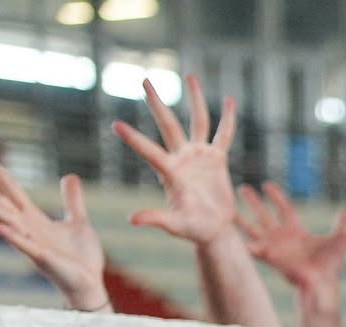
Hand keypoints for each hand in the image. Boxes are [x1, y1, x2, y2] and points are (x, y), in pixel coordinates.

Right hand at [0, 164, 106, 310]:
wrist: (90, 286)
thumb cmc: (82, 259)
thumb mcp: (79, 222)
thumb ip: (72, 201)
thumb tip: (70, 176)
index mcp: (35, 219)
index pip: (12, 190)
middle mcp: (29, 229)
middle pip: (1, 203)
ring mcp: (33, 244)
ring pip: (7, 222)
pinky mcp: (43, 259)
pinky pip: (24, 246)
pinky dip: (12, 237)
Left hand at [113, 73, 237, 244]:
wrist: (213, 230)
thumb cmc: (193, 230)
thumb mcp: (175, 226)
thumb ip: (155, 218)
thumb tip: (131, 220)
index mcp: (170, 173)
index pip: (149, 152)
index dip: (134, 139)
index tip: (115, 125)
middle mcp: (182, 158)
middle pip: (168, 124)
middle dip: (156, 103)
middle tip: (144, 80)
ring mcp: (199, 156)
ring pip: (197, 121)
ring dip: (195, 99)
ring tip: (190, 75)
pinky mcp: (216, 159)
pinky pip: (223, 135)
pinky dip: (228, 120)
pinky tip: (230, 102)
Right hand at [237, 181, 345, 293]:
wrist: (322, 283)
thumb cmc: (330, 265)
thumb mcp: (338, 239)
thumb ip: (342, 224)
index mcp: (296, 230)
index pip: (284, 208)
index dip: (276, 197)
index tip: (267, 185)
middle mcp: (282, 237)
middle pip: (264, 215)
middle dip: (253, 202)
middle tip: (241, 188)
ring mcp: (274, 247)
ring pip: (253, 229)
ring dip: (241, 219)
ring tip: (227, 210)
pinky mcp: (270, 257)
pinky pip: (253, 248)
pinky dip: (244, 243)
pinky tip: (232, 236)